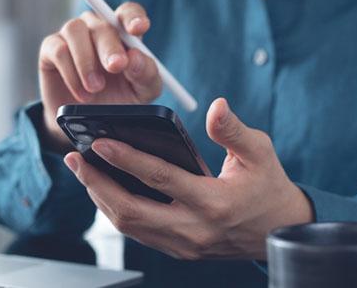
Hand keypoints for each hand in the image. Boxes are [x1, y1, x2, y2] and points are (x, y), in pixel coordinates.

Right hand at [38, 2, 161, 151]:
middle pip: (102, 24)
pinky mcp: (51, 48)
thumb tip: (135, 58)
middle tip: (116, 66)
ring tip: (95, 88)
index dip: (132, 17)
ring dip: (86, 61)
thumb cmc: (119, 100)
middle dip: (110, 46)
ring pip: (75, 29)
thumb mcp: (142, 92)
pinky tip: (82, 93)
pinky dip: (71, 73)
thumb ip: (146, 74)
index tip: (138, 29)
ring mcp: (72, 36)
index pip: (128, 12)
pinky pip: (58, 50)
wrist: (87, 123)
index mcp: (123, 32)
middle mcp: (96, 28)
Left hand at [64, 98, 313, 259]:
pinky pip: (137, 232)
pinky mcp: (177, 251)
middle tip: (74, 158)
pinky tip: (103, 188)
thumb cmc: (268, 186)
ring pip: (128, 225)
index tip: (99, 142)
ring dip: (101, 197)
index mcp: (213, 202)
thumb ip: (233, 130)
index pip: (159, 178)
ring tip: (81, 170)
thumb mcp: (260, 153)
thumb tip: (215, 105)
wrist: (282, 231)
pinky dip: (115, 210)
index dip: (126, 159)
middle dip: (96, 183)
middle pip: (130, 210)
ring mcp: (183, 245)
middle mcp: (193, 229)